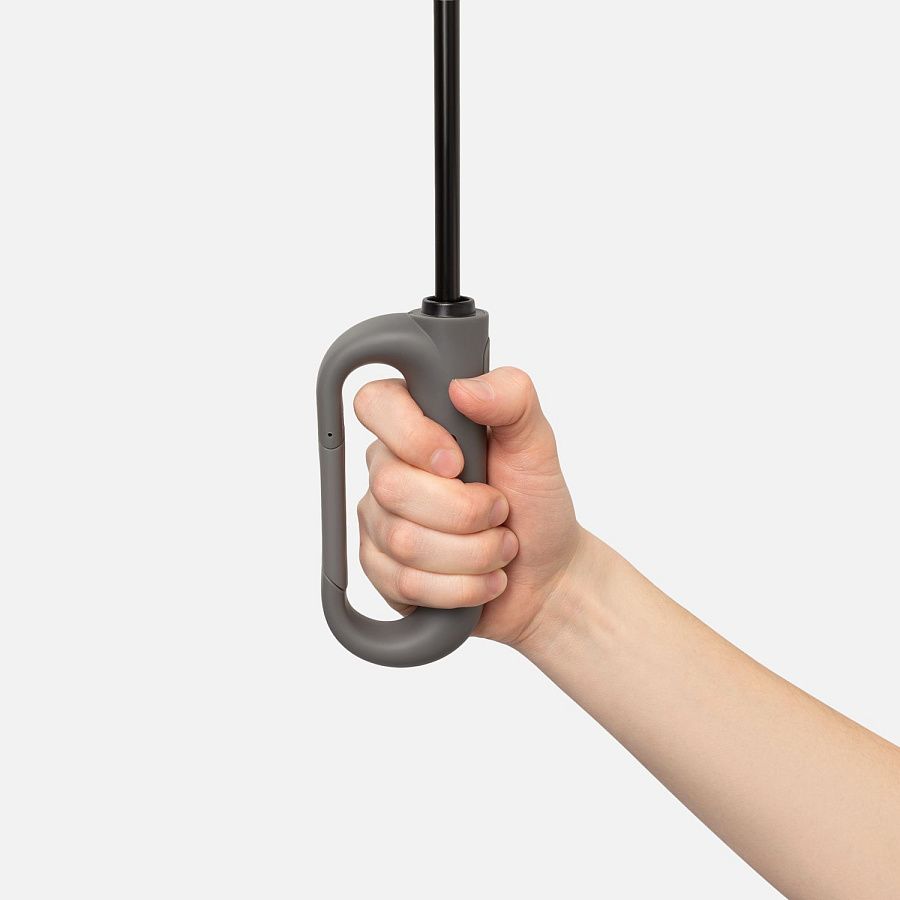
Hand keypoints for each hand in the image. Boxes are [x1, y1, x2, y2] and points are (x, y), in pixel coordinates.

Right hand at [354, 367, 581, 647]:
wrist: (547, 576)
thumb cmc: (536, 504)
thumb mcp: (538, 445)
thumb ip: (513, 399)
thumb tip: (462, 388)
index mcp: (417, 423)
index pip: (375, 403)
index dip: (413, 436)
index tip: (459, 462)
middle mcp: (388, 468)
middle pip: (392, 487)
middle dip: (466, 511)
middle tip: (500, 511)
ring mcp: (379, 521)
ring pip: (403, 541)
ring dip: (472, 553)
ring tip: (499, 548)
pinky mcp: (381, 572)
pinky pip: (403, 583)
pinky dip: (459, 588)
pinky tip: (481, 579)